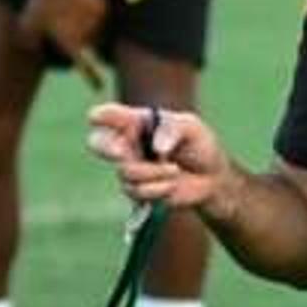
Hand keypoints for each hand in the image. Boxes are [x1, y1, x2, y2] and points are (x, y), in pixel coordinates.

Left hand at [14, 0, 110, 79]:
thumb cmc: (42, 2)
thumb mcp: (26, 23)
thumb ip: (27, 40)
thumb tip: (27, 47)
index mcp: (70, 44)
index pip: (83, 66)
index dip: (91, 78)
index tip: (99, 87)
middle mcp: (87, 37)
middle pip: (83, 41)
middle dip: (74, 34)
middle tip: (58, 19)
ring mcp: (96, 22)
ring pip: (91, 27)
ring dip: (81, 22)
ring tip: (66, 7)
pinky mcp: (102, 7)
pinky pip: (96, 12)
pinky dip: (88, 7)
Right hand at [87, 100, 227, 210]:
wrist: (210, 178)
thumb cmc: (199, 145)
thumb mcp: (191, 128)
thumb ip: (173, 129)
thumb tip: (157, 148)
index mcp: (137, 122)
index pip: (111, 115)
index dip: (101, 115)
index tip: (95, 116)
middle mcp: (128, 143)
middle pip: (98, 143)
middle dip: (107, 148)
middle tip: (121, 152)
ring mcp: (130, 167)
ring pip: (125, 172)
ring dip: (154, 173)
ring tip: (175, 170)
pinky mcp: (136, 189)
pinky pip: (137, 190)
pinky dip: (159, 188)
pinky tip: (172, 184)